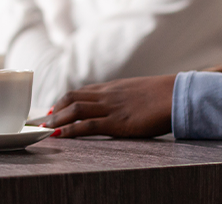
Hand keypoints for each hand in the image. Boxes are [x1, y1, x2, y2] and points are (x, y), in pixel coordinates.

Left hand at [43, 74, 175, 137]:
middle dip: (56, 109)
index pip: (82, 91)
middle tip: (45, 120)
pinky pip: (88, 125)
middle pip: (72, 97)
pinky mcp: (117, 122)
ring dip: (57, 119)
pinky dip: (70, 130)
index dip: (65, 100)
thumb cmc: (165, 95)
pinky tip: (60, 135)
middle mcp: (108, 95)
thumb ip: (127, 95)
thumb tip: (127, 103)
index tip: (55, 108)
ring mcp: (111, 108)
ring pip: (75, 109)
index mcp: (114, 87)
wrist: (176, 95)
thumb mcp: (140, 90)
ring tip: (46, 128)